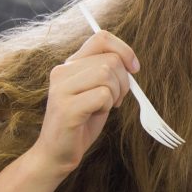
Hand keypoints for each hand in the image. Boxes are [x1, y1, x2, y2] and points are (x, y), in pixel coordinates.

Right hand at [29, 31, 137, 177]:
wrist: (56, 154)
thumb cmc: (81, 122)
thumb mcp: (96, 91)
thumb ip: (107, 72)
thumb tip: (130, 62)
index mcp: (69, 65)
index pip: (101, 38)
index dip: (124, 50)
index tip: (134, 68)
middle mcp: (62, 72)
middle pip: (110, 60)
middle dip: (124, 81)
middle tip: (116, 99)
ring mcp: (61, 89)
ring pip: (107, 74)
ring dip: (115, 93)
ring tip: (105, 107)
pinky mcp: (66, 107)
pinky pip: (102, 95)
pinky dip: (107, 105)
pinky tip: (96, 114)